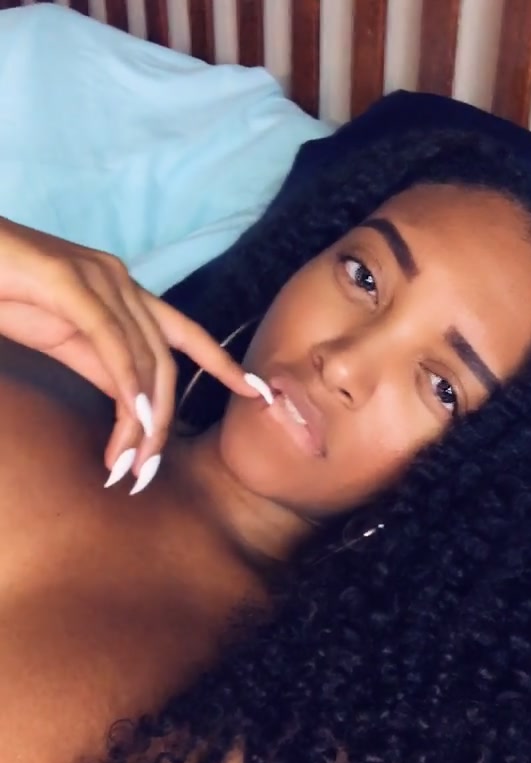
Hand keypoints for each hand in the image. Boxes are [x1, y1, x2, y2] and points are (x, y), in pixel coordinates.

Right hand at [0, 217, 256, 489]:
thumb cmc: (3, 293)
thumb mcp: (62, 339)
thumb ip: (101, 364)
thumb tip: (133, 408)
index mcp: (122, 295)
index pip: (187, 335)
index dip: (225, 365)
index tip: (260, 395)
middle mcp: (119, 281)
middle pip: (166, 363)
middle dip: (161, 425)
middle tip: (143, 474)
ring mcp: (96, 277)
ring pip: (143, 359)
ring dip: (140, 421)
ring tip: (126, 465)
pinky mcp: (66, 280)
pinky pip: (110, 339)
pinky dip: (126, 381)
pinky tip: (132, 418)